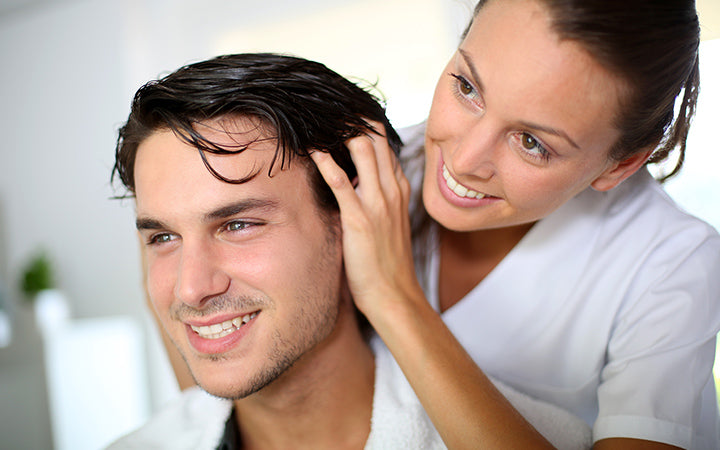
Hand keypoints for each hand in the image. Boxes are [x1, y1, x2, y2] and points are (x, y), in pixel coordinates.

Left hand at [310, 122, 423, 321]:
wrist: (394, 294)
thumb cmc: (387, 262)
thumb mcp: (388, 222)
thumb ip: (376, 197)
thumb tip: (353, 180)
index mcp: (399, 188)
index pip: (384, 143)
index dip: (363, 124)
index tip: (341, 115)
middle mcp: (391, 189)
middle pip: (375, 137)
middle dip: (350, 119)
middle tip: (325, 111)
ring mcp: (378, 203)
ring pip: (363, 150)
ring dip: (339, 133)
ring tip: (317, 122)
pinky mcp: (360, 219)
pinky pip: (341, 182)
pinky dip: (326, 162)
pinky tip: (312, 151)